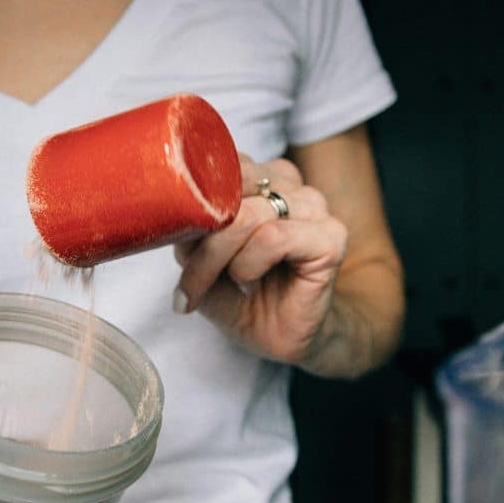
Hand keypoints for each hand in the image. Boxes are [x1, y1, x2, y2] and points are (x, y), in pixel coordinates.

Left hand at [173, 155, 347, 366]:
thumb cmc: (241, 295)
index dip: (191, 207)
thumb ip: (189, 232)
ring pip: (248, 215)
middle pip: (230, 189)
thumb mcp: (199, 260)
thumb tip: (173, 217)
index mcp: (260, 177)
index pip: (218, 166)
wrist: (280, 335)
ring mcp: (314, 208)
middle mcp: (289, 185)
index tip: (175, 247)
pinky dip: (249, 264)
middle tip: (189, 279)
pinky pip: (273, 237)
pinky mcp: (331, 237)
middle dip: (201, 237)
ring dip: (218, 257)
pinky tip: (248, 282)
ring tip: (213, 286)